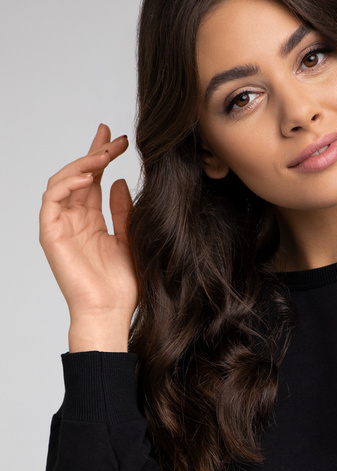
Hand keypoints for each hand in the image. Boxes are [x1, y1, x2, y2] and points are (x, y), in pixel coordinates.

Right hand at [39, 123, 138, 349]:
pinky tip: (89, 178)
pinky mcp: (51, 234)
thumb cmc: (121, 287)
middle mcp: (73, 220)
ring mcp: (60, 226)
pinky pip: (52, 199)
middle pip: (78, 176)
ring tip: (103, 155)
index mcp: (91, 222)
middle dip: (94, 153)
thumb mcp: (130, 239)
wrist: (109, 312)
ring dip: (82, 165)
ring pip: (63, 182)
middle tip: (111, 138)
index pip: (93, 181)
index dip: (102, 158)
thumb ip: (123, 211)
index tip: (119, 141)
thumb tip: (119, 181)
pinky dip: (68, 184)